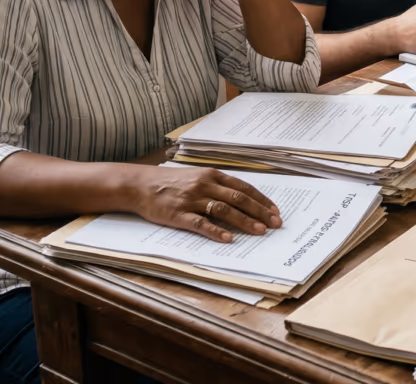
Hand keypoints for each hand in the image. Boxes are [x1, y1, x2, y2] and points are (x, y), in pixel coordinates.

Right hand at [129, 166, 280, 242]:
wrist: (140, 185)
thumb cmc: (172, 182)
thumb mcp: (198, 177)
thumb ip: (219, 186)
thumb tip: (245, 200)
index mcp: (212, 175)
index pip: (244, 188)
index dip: (261, 200)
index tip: (275, 211)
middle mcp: (205, 185)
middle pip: (239, 199)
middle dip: (260, 212)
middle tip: (275, 224)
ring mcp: (192, 200)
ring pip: (224, 210)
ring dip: (244, 222)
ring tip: (260, 232)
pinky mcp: (178, 214)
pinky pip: (200, 223)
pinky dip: (216, 231)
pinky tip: (228, 239)